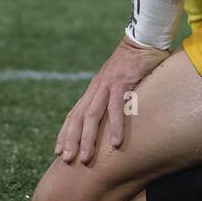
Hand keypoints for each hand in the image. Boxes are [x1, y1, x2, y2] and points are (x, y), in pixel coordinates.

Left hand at [55, 37, 168, 164]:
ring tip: (85, 158)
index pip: (74, 114)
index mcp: (94, 89)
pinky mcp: (122, 82)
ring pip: (92, 115)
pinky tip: (116, 143)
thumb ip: (113, 98)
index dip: (65, 132)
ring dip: (87, 138)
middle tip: (66, 160)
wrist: (143, 40)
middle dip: (71, 140)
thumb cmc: (134, 63)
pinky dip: (115, 126)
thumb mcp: (118, 83)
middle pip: (78, 117)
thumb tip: (113, 118)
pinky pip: (116, 107)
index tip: (59, 151)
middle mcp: (96, 88)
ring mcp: (107, 85)